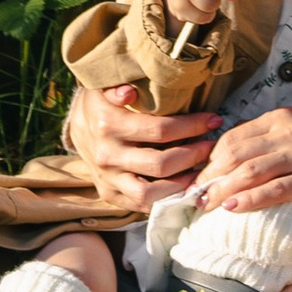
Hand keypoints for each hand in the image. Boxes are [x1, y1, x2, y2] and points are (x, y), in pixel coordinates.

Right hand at [61, 80, 222, 190]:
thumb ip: (116, 87)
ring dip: (180, 184)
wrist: (78, 125)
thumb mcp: (105, 86)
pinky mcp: (108, 195)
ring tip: (200, 170)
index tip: (213, 120)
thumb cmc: (102, 102)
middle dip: (193, 155)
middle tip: (211, 146)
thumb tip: (128, 93)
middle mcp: (107, 156)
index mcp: (108, 125)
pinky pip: (139, 205)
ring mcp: (107, 179)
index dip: (191, 126)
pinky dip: (164, 199)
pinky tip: (182, 186)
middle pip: (160, 164)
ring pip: (149, 193)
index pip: (160, 130)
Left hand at [194, 106, 291, 217]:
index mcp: (281, 117)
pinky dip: (251, 200)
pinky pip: (276, 190)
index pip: (233, 137)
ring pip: (251, 172)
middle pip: (236, 154)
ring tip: (207, 206)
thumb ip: (265, 140)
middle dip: (210, 177)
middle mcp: (289, 131)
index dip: (209, 159)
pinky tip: (234, 209)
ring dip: (223, 191)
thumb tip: (226, 160)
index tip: (196, 178)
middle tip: (195, 197)